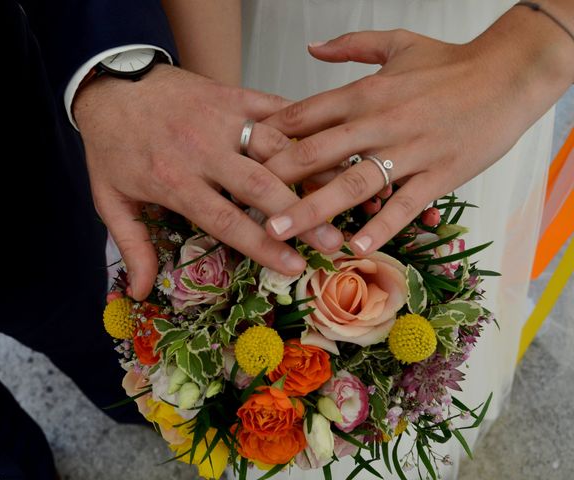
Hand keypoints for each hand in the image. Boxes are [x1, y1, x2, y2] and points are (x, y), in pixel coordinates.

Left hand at [74, 65, 342, 299]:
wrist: (110, 84)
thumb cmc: (112, 145)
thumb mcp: (109, 199)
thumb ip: (130, 245)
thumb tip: (139, 292)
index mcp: (175, 181)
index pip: (226, 220)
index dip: (263, 245)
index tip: (294, 265)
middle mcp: (204, 151)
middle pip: (261, 186)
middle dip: (301, 215)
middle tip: (332, 240)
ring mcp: (222, 119)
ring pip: (276, 146)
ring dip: (312, 170)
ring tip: (344, 193)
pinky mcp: (232, 95)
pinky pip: (273, 107)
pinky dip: (302, 124)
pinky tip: (329, 142)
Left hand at [261, 6, 573, 255]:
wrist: (510, 73)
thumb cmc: (450, 62)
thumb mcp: (397, 43)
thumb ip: (350, 45)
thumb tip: (311, 48)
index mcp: (366, 92)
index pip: (306, 114)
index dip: (272, 136)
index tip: (244, 157)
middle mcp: (381, 121)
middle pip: (318, 151)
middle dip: (278, 178)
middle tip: (245, 202)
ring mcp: (410, 149)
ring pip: (354, 181)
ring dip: (314, 208)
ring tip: (281, 230)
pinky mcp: (441, 173)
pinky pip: (406, 203)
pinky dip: (381, 224)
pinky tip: (356, 244)